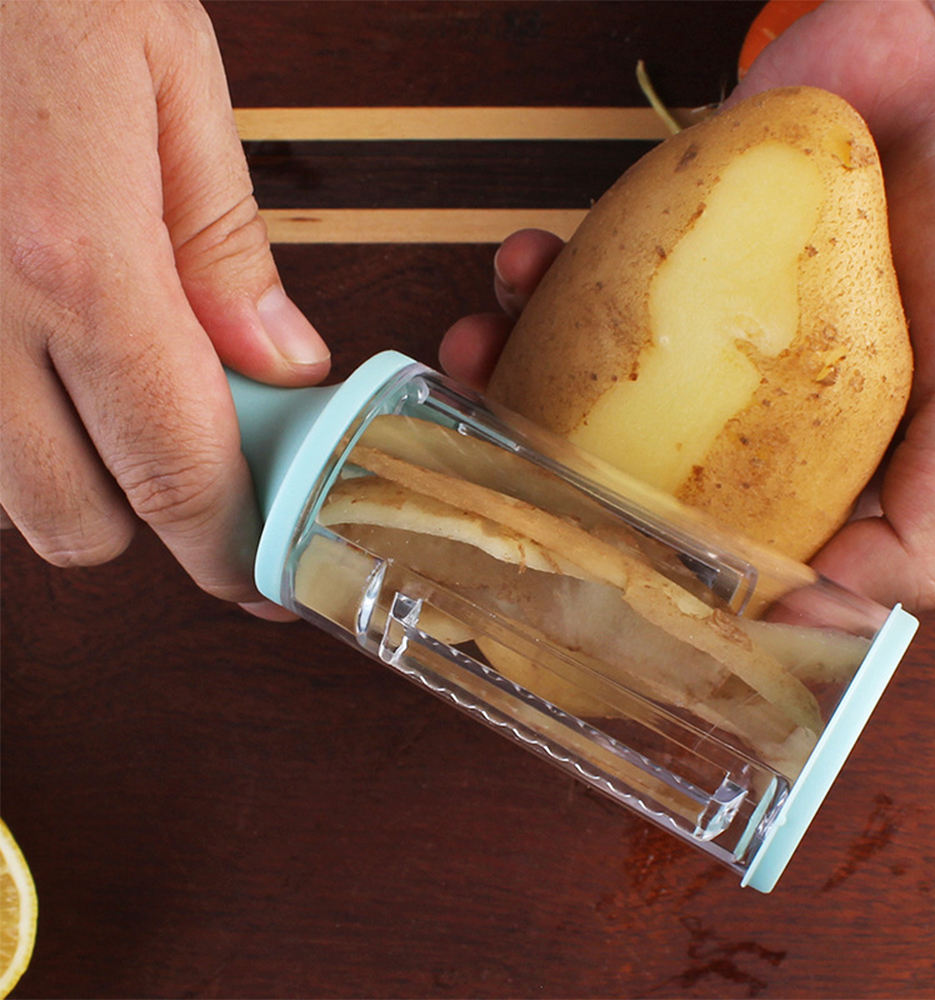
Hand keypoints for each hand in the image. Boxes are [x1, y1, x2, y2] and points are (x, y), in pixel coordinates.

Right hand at [1, 1, 330, 617]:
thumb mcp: (164, 75)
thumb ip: (225, 243)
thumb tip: (281, 367)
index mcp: (74, 259)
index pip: (174, 471)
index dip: (227, 548)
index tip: (262, 576)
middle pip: (75, 525)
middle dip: (150, 514)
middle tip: (194, 449)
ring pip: (1, 493)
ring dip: (73, 468)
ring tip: (110, 376)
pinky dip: (8, 417)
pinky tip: (37, 348)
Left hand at [440, 0, 934, 612]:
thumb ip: (925, 532)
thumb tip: (804, 626)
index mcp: (799, 467)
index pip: (698, 544)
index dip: (623, 562)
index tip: (559, 560)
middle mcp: (735, 408)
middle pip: (613, 460)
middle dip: (535, 462)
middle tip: (488, 456)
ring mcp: (691, 326)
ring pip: (575, 375)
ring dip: (506, 369)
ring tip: (478, 352)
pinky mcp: (662, 247)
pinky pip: (575, 275)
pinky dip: (533, 277)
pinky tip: (524, 266)